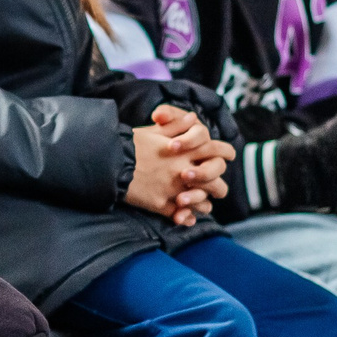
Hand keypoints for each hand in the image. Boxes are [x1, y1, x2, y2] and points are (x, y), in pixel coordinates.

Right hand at [127, 105, 230, 224]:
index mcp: (187, 149)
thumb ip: (177, 125)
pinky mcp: (163, 205)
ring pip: (204, 202)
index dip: (225, 154)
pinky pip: (183, 216)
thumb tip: (193, 118)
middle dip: (216, 185)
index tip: (224, 157)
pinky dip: (186, 217)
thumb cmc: (129, 144)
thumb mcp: (154, 130)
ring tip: (198, 203)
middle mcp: (185, 170)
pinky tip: (183, 216)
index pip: (220, 151)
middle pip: (217, 181)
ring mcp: (175, 189)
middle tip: (210, 186)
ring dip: (202, 202)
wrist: (110, 162)